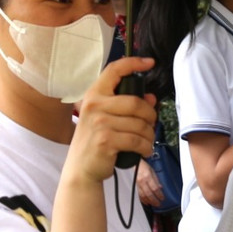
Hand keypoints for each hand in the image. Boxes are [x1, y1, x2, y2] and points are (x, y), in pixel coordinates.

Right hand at [67, 57, 157, 182]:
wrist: (81, 169)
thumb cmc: (95, 141)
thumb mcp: (106, 118)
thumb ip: (126, 106)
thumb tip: (151, 98)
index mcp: (94, 95)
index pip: (114, 70)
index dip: (133, 63)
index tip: (149, 62)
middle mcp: (94, 105)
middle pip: (136, 102)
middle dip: (150, 115)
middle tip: (151, 124)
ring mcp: (99, 123)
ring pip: (139, 124)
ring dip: (149, 135)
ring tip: (146, 141)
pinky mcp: (106, 140)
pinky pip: (137, 140)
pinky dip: (146, 147)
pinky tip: (144, 150)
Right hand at [136, 158, 164, 207]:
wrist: (134, 165)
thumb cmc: (144, 166)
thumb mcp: (152, 171)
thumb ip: (156, 180)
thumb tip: (160, 188)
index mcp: (148, 176)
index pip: (155, 188)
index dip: (159, 194)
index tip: (162, 198)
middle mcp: (142, 181)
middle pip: (149, 193)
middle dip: (154, 200)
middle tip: (159, 204)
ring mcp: (138, 185)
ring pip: (143, 195)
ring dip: (149, 201)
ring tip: (153, 204)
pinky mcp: (135, 186)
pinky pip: (139, 195)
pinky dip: (143, 200)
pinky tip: (146, 202)